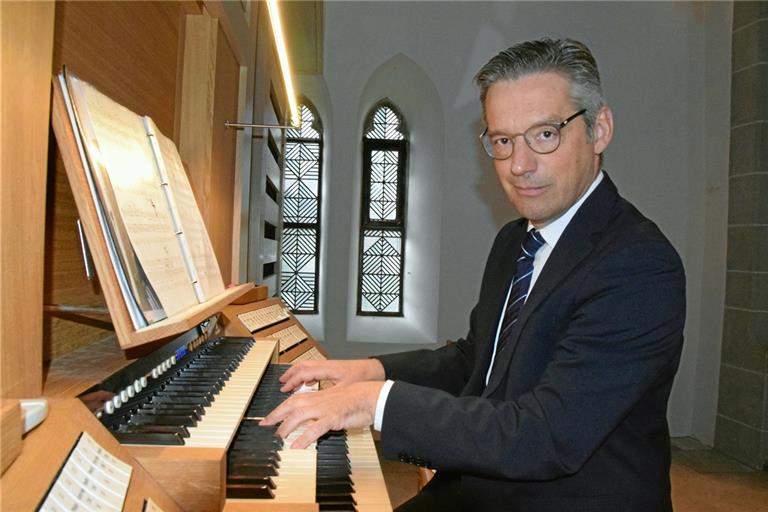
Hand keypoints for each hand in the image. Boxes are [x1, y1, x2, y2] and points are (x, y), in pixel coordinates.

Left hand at [259, 381, 383, 448]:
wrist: (372, 396)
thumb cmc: (357, 399)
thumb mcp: (335, 402)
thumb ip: (323, 410)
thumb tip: (312, 420)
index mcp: (319, 396)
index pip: (294, 400)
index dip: (280, 408)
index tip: (269, 417)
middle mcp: (319, 401)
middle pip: (291, 405)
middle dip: (276, 415)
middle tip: (264, 425)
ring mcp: (325, 409)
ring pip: (299, 416)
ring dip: (286, 427)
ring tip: (279, 437)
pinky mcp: (333, 418)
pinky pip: (315, 429)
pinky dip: (304, 438)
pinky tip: (297, 446)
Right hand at [279, 358, 384, 392]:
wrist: (377, 370)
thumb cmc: (365, 378)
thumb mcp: (347, 390)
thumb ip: (331, 399)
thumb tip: (317, 411)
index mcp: (328, 369)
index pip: (304, 372)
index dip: (292, 380)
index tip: (284, 388)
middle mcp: (327, 366)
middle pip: (302, 367)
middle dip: (290, 375)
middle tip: (281, 384)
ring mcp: (330, 367)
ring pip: (308, 367)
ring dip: (297, 375)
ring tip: (289, 384)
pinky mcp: (334, 370)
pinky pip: (315, 370)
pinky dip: (307, 376)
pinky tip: (307, 384)